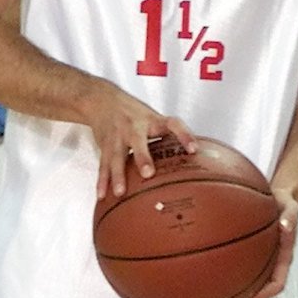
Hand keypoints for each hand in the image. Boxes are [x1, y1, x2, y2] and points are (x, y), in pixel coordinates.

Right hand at [83, 81, 195, 197]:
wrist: (103, 101)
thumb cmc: (136, 114)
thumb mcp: (154, 118)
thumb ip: (170, 137)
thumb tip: (195, 162)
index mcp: (152, 120)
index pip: (173, 124)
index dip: (184, 135)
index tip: (194, 149)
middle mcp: (134, 127)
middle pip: (138, 141)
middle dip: (142, 157)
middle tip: (148, 173)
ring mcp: (117, 137)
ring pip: (117, 157)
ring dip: (117, 175)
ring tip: (120, 192)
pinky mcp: (105, 146)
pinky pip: (103, 165)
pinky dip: (102, 181)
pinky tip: (103, 196)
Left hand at [227, 189, 297, 297]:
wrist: (278, 196)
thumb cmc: (285, 203)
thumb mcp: (290, 207)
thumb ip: (290, 217)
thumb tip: (285, 226)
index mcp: (283, 258)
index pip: (276, 284)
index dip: (263, 297)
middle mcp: (272, 263)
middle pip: (260, 290)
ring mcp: (261, 259)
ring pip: (249, 283)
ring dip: (236, 295)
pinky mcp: (249, 253)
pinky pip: (238, 267)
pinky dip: (226, 275)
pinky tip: (210, 275)